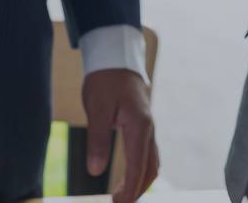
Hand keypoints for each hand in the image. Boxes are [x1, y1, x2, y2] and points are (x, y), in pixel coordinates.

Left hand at [83, 69, 158, 202]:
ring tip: (122, 195)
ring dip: (140, 182)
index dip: (129, 189)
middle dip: (136, 190)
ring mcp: (148, 128)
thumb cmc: (105, 81)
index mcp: (139, 126)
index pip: (137, 166)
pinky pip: (148, 154)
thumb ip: (97, 140)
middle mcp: (148, 129)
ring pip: (151, 162)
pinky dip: (140, 169)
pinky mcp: (143, 126)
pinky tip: (127, 176)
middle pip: (150, 169)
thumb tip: (95, 171)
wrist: (116, 58)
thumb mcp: (97, 109)